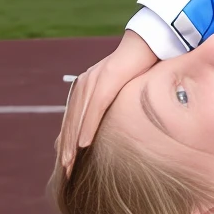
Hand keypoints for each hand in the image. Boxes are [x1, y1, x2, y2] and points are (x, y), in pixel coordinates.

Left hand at [57, 31, 159, 174]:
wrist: (150, 42)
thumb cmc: (139, 67)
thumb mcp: (121, 90)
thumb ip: (108, 105)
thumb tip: (105, 126)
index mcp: (86, 86)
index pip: (72, 118)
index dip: (67, 140)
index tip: (65, 162)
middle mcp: (85, 83)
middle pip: (71, 120)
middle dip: (66, 147)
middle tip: (64, 171)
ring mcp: (95, 80)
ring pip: (79, 118)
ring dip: (73, 142)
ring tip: (69, 164)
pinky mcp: (108, 80)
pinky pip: (95, 109)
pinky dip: (87, 127)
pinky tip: (84, 144)